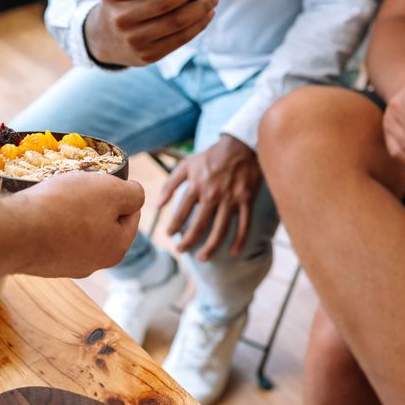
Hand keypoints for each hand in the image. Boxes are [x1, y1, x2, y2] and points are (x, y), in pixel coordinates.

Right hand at [9, 172, 144, 277]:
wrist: (13, 231)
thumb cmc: (66, 207)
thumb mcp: (111, 190)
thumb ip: (133, 194)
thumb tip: (135, 197)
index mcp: (116, 249)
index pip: (131, 213)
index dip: (120, 191)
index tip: (101, 179)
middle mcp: (94, 264)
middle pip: (103, 222)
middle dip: (94, 202)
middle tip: (78, 185)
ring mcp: (65, 265)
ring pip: (78, 228)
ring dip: (71, 210)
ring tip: (56, 195)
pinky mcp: (41, 262)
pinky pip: (54, 235)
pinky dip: (50, 221)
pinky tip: (41, 210)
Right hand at [84, 0, 219, 66]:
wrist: (105, 40)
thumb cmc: (122, 3)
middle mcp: (120, 18)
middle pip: (163, 1)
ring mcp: (134, 40)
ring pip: (177, 21)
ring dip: (202, 6)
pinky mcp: (148, 55)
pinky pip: (180, 39)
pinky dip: (199, 24)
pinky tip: (207, 12)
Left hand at [158, 135, 260, 260]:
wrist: (240, 145)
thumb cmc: (211, 156)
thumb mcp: (186, 165)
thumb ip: (170, 184)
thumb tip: (158, 205)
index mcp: (196, 186)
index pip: (181, 213)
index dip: (174, 227)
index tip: (170, 235)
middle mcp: (212, 195)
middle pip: (198, 226)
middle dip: (188, 242)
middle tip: (180, 251)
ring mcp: (231, 199)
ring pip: (220, 230)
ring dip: (210, 247)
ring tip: (202, 258)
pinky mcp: (247, 201)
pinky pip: (244, 225)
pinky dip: (240, 241)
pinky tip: (234, 253)